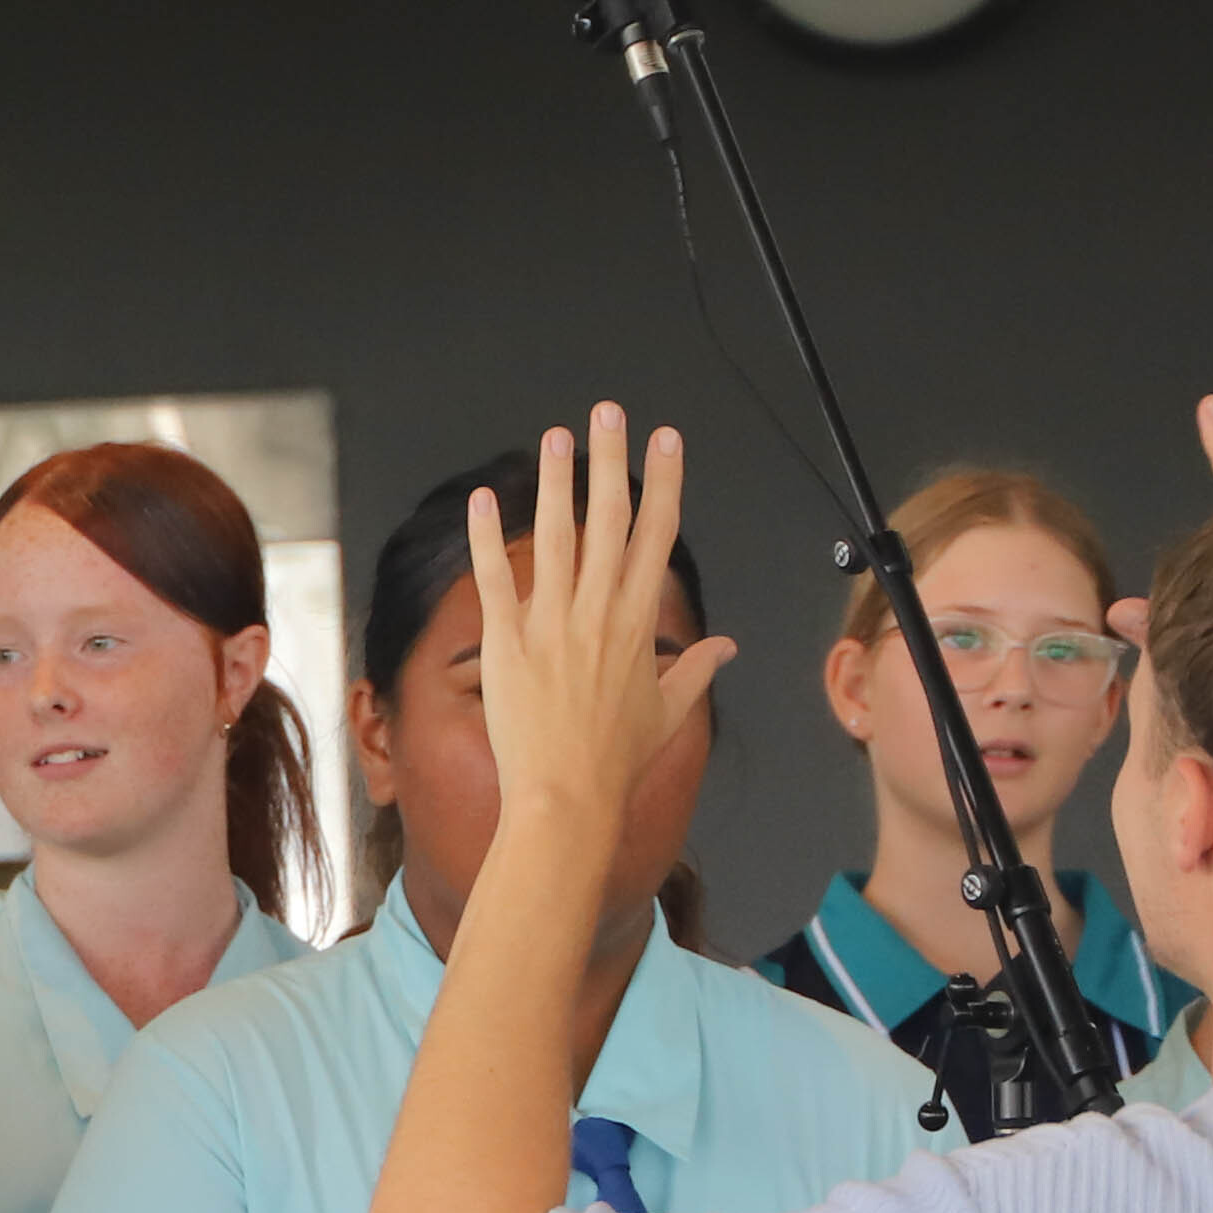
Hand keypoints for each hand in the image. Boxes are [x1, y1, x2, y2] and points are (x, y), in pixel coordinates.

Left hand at [464, 408, 735, 836]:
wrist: (568, 799)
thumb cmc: (616, 762)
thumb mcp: (670, 712)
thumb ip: (698, 670)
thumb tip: (729, 648)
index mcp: (638, 623)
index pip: (657, 535)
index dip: (663, 481)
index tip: (666, 440)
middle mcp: (598, 613)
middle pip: (609, 519)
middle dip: (610, 460)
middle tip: (608, 412)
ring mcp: (552, 625)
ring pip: (555, 537)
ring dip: (554, 482)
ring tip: (555, 437)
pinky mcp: (508, 644)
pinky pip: (496, 581)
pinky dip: (487, 539)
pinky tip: (483, 500)